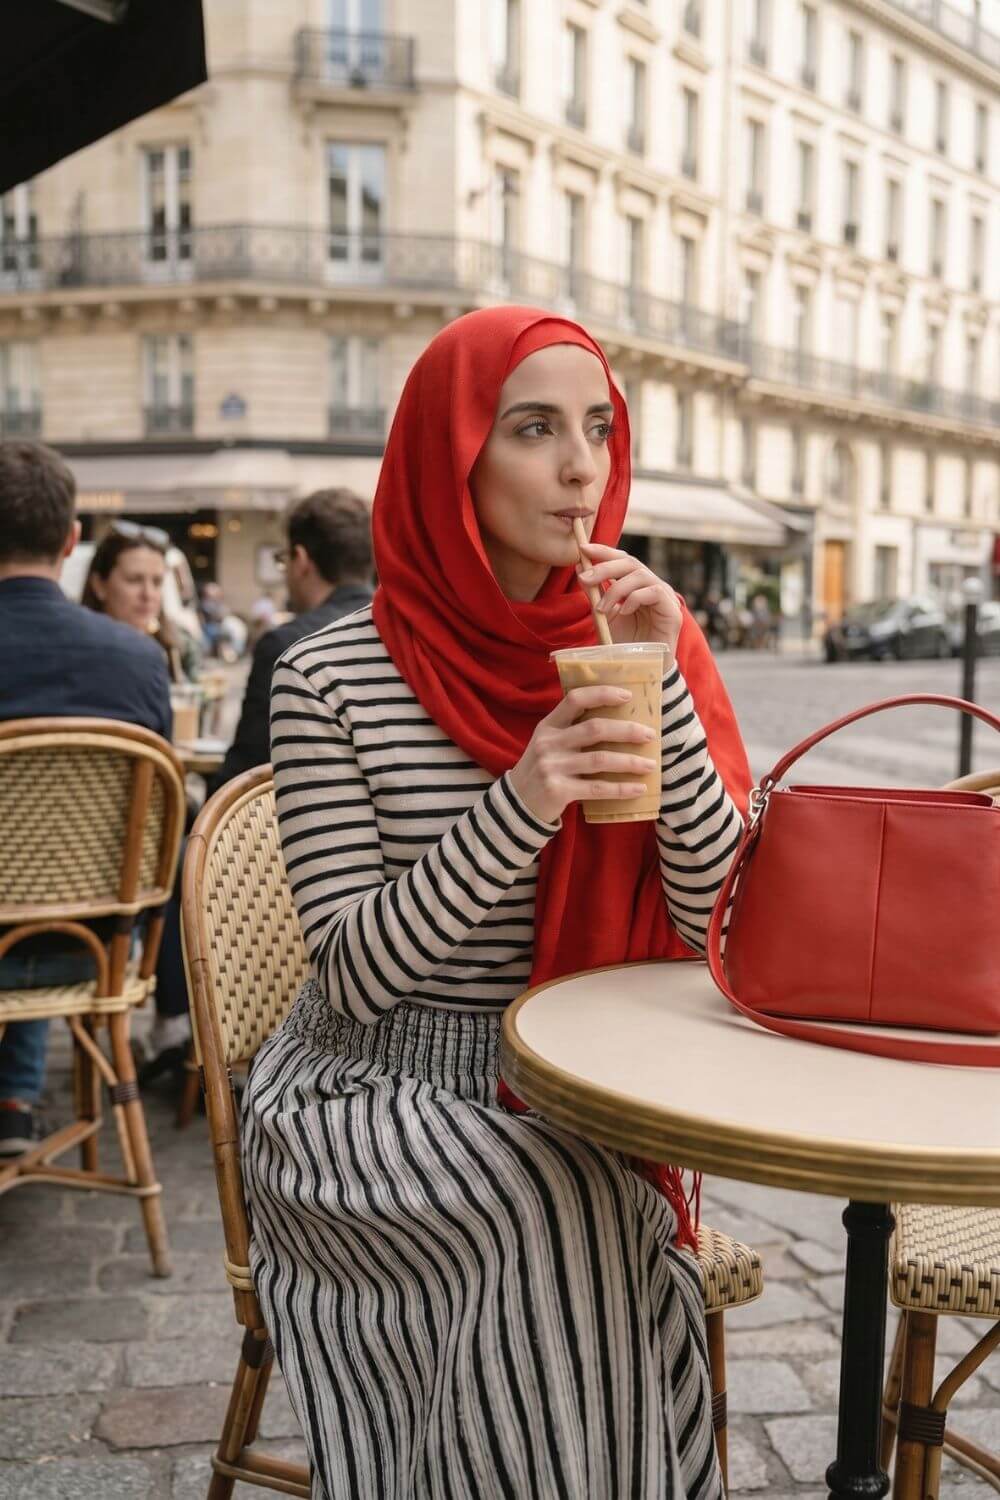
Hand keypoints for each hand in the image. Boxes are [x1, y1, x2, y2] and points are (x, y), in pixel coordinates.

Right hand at [509, 685, 656, 824]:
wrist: (518, 804)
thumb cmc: (542, 769)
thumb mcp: (549, 743)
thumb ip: (573, 731)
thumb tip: (621, 722)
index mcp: (548, 725)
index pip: (575, 699)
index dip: (602, 694)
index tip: (628, 696)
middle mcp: (549, 743)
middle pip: (595, 729)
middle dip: (627, 731)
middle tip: (650, 735)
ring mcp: (552, 767)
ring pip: (600, 759)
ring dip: (629, 761)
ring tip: (650, 765)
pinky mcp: (558, 791)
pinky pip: (597, 789)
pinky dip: (621, 788)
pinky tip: (639, 788)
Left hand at [577, 543, 682, 656]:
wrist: (642, 668)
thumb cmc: (625, 642)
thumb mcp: (605, 614)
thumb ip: (595, 593)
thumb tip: (580, 568)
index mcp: (637, 584)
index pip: (622, 560)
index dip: (603, 551)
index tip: (583, 549)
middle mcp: (652, 585)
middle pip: (630, 563)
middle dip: (605, 567)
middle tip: (584, 578)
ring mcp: (664, 596)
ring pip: (641, 575)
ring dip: (616, 589)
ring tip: (602, 608)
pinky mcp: (672, 610)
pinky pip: (653, 592)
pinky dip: (634, 598)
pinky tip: (623, 612)